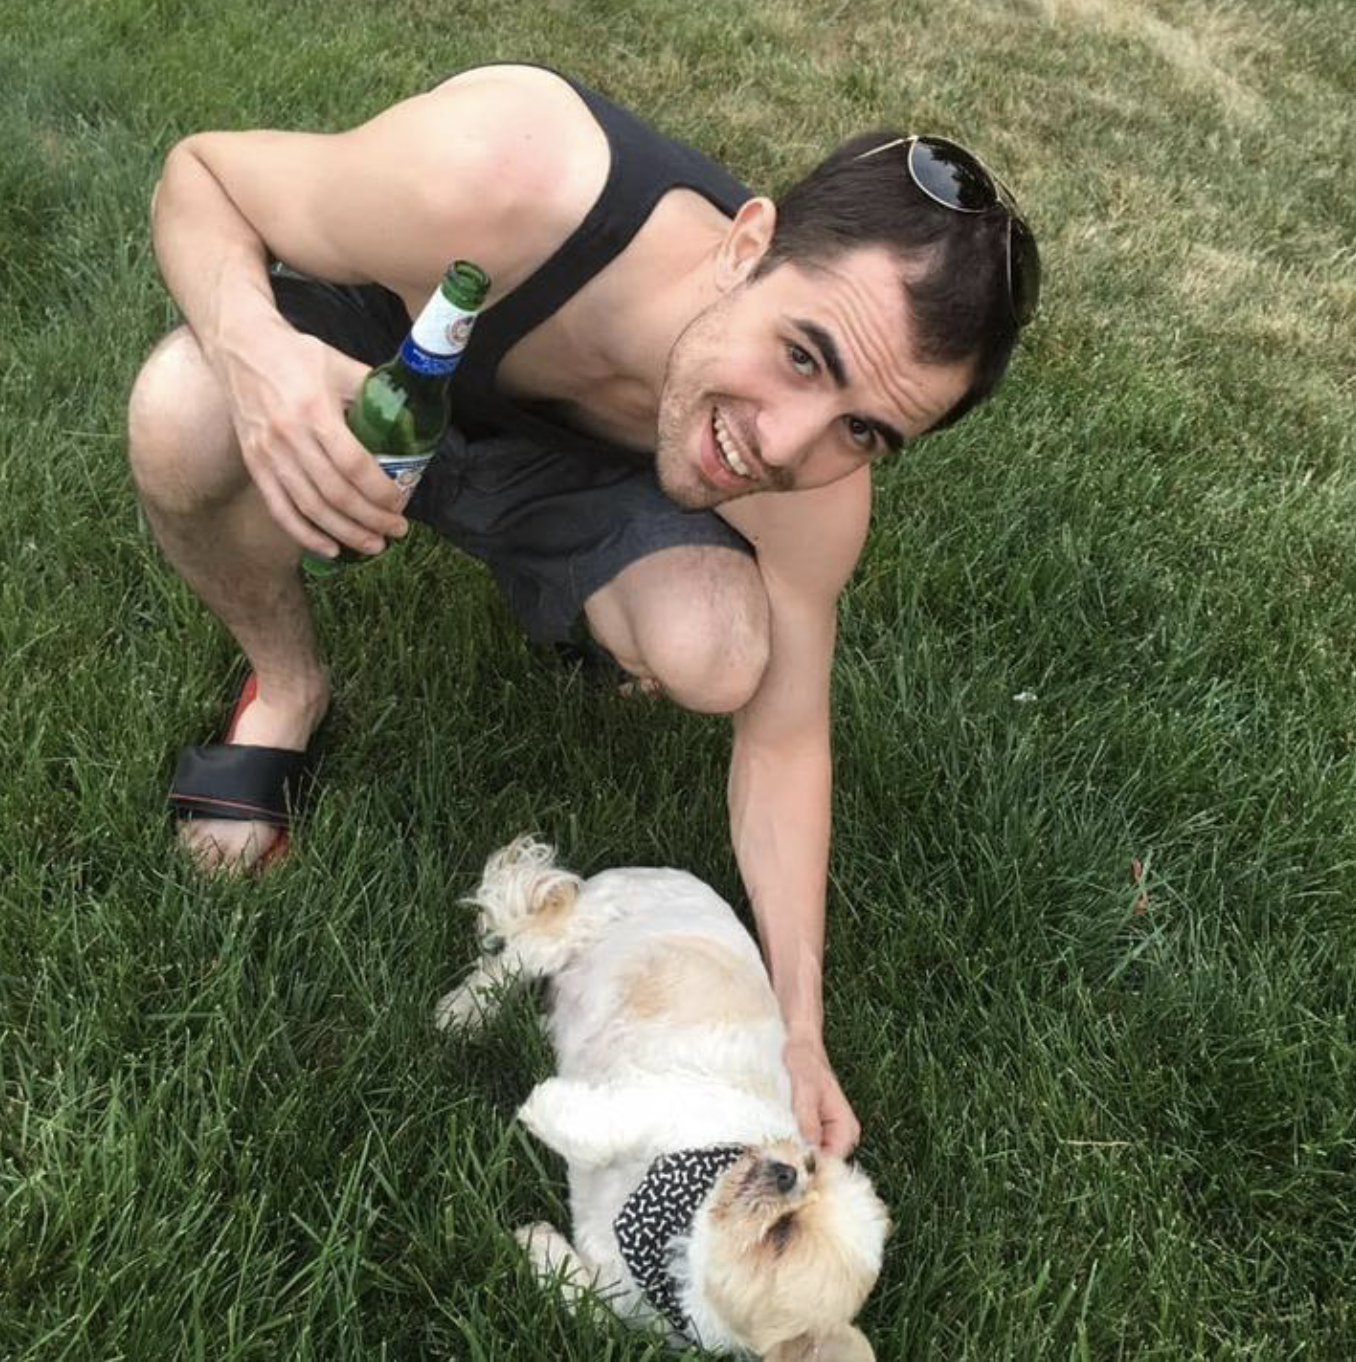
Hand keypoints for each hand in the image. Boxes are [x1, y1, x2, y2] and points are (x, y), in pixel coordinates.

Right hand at [222, 318, 408, 557]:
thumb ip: (375, 391)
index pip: (353, 464)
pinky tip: (330, 548)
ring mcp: (268, 454)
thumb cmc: (297, 355)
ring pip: (311, 508)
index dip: (380, 490)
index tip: (401, 503)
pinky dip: (305, 535)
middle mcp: (288, 436)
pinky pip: (280, 509)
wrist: (239, 346)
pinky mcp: (254, 464)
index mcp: (314, 410)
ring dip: (345, 533)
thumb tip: (410, 416)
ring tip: (373, 545)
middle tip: (396, 531)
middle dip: (371, 519)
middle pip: (335, 494)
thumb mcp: (341, 364)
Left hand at [784, 1036, 860, 1156]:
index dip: (812, 1168)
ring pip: (811, 1158)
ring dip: (794, 1156)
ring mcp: (827, 1134)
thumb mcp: (805, 1088)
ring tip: (774, 1149)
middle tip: (778, 1158)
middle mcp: (840, 1135)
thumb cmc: (805, 1062)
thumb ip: (808, 1118)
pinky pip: (804, 1147)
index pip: (833, 1162)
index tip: (790, 1167)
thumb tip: (809, 1147)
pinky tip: (776, 1142)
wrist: (800, 1047)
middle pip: (822, 1165)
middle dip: (801, 1164)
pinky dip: (791, 1146)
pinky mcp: (814, 1131)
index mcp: (845, 1126)